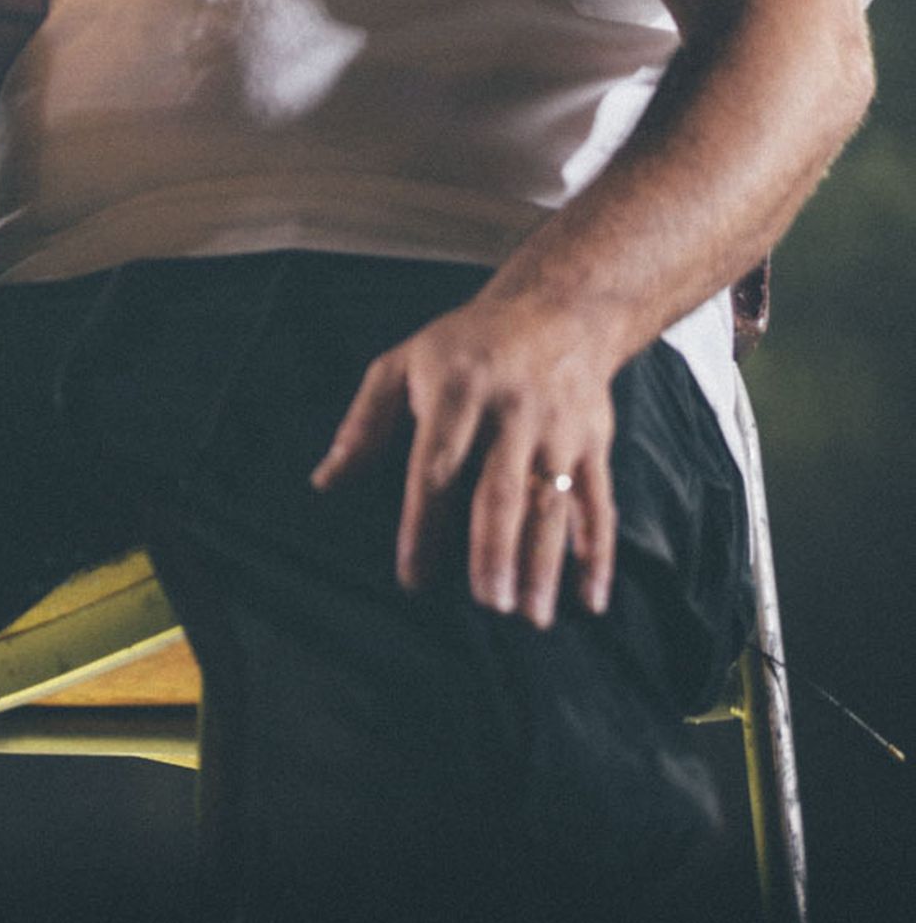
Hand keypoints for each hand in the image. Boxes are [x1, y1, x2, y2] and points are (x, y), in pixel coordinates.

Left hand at [310, 293, 618, 628]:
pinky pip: (597, 502)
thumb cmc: (467, 344)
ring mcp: (558, 427)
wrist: (558, 305)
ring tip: (531, 617)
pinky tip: (591, 600)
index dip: (424, 522)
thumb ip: (365, 421)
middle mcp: (512, 408)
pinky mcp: (593, 442)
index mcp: (457, 388)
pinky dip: (597, 552)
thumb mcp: (406, 361)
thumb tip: (324, 482)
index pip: (436, 463)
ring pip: (552, 502)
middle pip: (501, 487)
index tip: (413, 578)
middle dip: (494, 548)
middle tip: (488, 603)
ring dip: (544, 562)